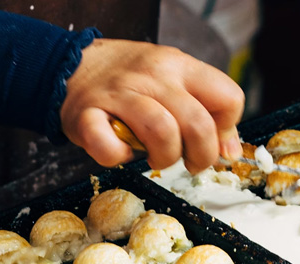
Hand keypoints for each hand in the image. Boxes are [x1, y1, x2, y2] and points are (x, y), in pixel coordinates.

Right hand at [60, 39, 244, 172]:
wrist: (70, 65)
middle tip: (190, 162)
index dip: (225, 130)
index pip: (228, 98)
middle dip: (201, 156)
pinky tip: (120, 152)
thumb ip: (207, 113)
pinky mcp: (87, 116)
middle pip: (198, 123)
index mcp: (180, 66)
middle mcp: (153, 76)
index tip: (211, 141)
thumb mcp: (175, 82)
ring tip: (156, 157)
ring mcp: (119, 94)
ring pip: (161, 132)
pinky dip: (118, 158)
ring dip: (164, 157)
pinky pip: (109, 148)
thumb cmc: (131, 82)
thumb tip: (230, 152)